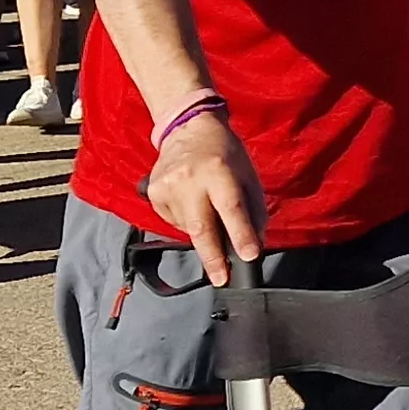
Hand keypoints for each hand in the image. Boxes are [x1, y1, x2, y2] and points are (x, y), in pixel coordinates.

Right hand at [146, 109, 269, 286]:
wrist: (188, 130)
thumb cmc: (224, 154)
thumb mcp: (247, 174)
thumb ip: (253, 209)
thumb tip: (254, 242)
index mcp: (219, 170)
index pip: (231, 208)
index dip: (241, 234)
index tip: (248, 256)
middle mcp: (190, 179)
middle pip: (201, 228)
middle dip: (213, 258)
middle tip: (221, 279)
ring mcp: (167, 187)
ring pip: (189, 229)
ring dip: (204, 232)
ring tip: (208, 208)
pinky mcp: (153, 194)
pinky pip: (174, 222)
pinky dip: (188, 221)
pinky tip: (191, 202)